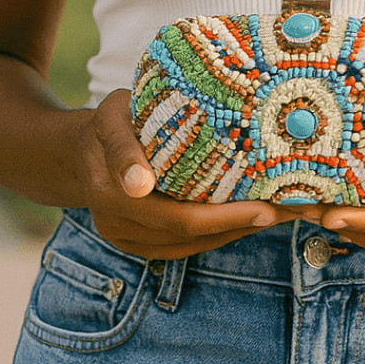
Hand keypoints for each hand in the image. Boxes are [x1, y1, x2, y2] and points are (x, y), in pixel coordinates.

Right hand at [75, 89, 295, 258]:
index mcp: (111, 193)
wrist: (77, 150)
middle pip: (189, 235)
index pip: (177, 216)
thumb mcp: (112, 117)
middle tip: (287, 211)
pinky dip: (217, 234)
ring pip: (189, 245)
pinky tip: (247, 219)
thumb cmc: (108, 121)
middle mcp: (117, 224)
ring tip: (279, 214)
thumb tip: (140, 186)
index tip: (265, 209)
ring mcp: (126, 239)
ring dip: (235, 232)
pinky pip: (182, 246)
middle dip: (241, 224)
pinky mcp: (137, 244)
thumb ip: (124, 146)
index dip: (224, 217)